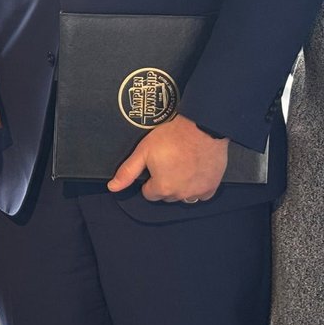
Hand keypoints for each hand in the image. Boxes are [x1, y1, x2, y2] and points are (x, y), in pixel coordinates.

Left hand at [107, 115, 227, 202]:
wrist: (201, 128)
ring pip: (184, 196)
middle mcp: (181, 194)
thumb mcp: (143, 151)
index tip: (153, 168)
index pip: (149, 194)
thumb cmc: (171, 138)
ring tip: (180, 166)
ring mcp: (198, 191)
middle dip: (164, 183)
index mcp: (163, 188)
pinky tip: (194, 173)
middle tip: (167, 164)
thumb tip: (113, 187)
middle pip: (166, 195)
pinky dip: (197, 187)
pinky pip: (202, 194)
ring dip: (180, 187)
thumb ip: (127, 172)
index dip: (149, 181)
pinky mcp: (212, 186)